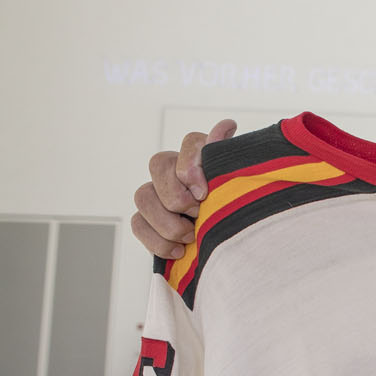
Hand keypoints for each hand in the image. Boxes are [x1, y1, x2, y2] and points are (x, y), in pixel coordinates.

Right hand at [131, 120, 236, 258]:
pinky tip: (180, 250)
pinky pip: (137, 223)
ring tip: (191, 236)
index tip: (204, 193)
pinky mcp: (147, 219)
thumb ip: (228, 160)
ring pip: (143, 195)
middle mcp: (176, 169)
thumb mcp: (239, 186)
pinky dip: (158, 241)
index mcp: (203, 155)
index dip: (192, 166)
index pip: (190, 142)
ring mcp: (157, 193)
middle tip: (199, 215)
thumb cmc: (236, 211)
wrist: (230, 245)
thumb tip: (226, 125)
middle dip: (177, 196)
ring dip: (167, 222)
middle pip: (158, 164)